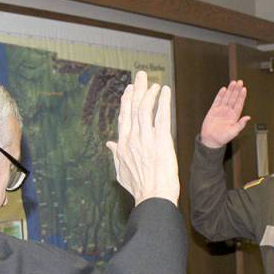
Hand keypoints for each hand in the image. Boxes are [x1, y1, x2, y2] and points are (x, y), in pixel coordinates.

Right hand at [105, 71, 179, 205]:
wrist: (153, 198)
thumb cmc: (140, 189)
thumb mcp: (122, 173)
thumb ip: (115, 156)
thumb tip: (109, 144)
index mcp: (122, 146)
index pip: (124, 118)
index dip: (126, 102)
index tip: (129, 90)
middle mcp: (132, 139)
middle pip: (133, 109)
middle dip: (137, 90)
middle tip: (141, 76)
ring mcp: (146, 139)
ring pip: (145, 109)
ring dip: (150, 94)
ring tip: (154, 84)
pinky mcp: (161, 140)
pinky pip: (161, 116)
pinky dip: (162, 102)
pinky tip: (165, 91)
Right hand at [200, 80, 249, 148]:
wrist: (211, 140)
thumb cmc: (222, 138)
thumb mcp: (234, 132)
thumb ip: (241, 124)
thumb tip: (248, 118)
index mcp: (234, 116)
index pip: (239, 104)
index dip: (242, 96)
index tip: (244, 89)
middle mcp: (228, 112)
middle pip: (233, 98)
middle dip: (236, 90)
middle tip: (239, 82)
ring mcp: (221, 110)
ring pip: (226, 98)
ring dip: (230, 90)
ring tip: (233, 83)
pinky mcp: (213, 110)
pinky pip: (217, 101)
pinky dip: (220, 95)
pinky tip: (223, 89)